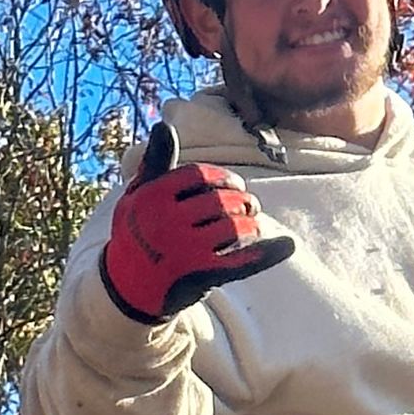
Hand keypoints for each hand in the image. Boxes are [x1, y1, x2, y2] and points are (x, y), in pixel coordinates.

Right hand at [99, 122, 296, 322]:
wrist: (127, 289)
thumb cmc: (137, 234)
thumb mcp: (137, 197)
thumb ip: (155, 164)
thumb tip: (164, 125)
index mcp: (151, 196)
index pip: (200, 175)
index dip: (223, 178)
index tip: (235, 186)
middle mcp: (165, 221)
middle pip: (220, 201)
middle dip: (243, 201)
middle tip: (251, 206)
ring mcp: (182, 250)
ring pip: (234, 228)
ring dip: (251, 225)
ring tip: (253, 224)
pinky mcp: (199, 276)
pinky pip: (240, 260)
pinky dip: (267, 253)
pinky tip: (286, 245)